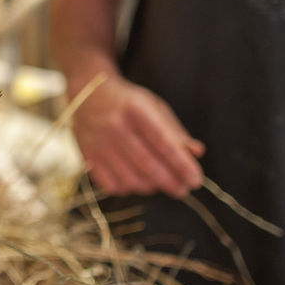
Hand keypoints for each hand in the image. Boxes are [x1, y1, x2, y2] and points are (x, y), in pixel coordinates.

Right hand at [72, 73, 204, 197]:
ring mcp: (98, 143)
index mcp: (137, 109)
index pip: (164, 143)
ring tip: (158, 183)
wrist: (89, 93)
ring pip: (131, 179)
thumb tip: (197, 153)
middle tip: (182, 190)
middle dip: (170, 182)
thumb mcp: (155, 107)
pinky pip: (112, 185)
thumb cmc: (129, 103)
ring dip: (150, 186)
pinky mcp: (87, 156)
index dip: (182, 165)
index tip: (195, 181)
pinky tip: (135, 180)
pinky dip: (128, 188)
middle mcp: (115, 126)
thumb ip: (175, 132)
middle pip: (148, 165)